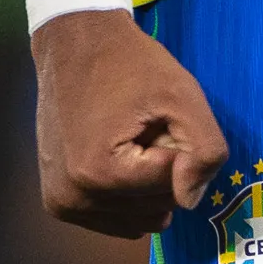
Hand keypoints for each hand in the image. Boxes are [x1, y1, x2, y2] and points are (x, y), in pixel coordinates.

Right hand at [34, 9, 227, 236]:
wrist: (74, 44)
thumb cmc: (129, 64)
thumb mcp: (182, 93)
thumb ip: (204, 148)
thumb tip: (191, 198)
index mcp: (99, 174)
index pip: (173, 187)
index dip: (177, 148)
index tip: (158, 118)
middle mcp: (74, 200)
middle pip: (156, 207)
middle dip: (163, 170)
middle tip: (144, 127)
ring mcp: (63, 205)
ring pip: (139, 219)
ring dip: (147, 185)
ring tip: (128, 140)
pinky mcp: (59, 204)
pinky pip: (117, 219)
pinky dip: (128, 194)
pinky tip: (114, 155)